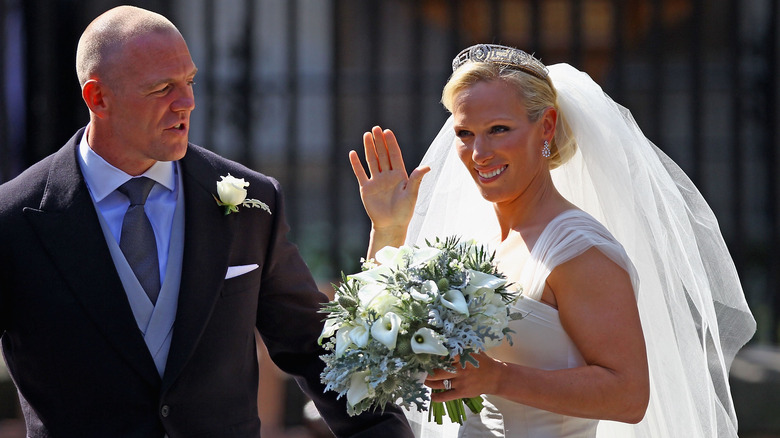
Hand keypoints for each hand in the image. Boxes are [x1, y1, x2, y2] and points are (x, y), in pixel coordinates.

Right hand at [349, 126, 429, 243]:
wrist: (391, 225)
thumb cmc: (404, 211)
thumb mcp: (412, 194)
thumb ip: (416, 179)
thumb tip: (427, 167)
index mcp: (400, 175)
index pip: (395, 155)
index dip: (391, 143)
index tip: (388, 132)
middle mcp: (388, 175)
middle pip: (383, 155)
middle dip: (379, 141)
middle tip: (376, 128)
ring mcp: (376, 181)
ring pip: (372, 161)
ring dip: (369, 148)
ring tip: (366, 135)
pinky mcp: (366, 188)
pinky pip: (360, 173)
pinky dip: (356, 164)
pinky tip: (353, 153)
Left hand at [425, 352, 503, 401]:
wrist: (496, 377)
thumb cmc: (482, 362)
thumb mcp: (473, 351)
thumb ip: (460, 348)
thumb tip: (445, 341)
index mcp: (462, 357)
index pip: (444, 356)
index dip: (433, 357)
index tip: (424, 356)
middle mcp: (460, 370)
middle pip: (438, 371)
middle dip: (427, 372)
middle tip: (420, 370)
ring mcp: (460, 382)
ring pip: (440, 383)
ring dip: (429, 383)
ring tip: (424, 380)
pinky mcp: (462, 392)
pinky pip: (446, 396)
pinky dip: (437, 397)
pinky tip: (432, 396)